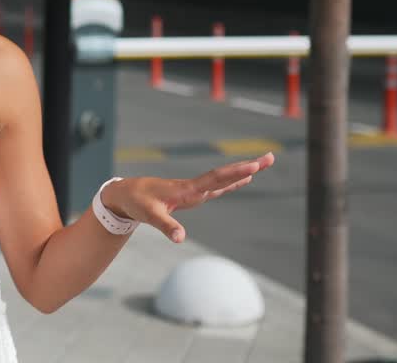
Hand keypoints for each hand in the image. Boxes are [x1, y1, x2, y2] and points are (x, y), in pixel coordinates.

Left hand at [103, 152, 275, 242]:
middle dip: (247, 166)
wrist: (125, 194)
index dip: (235, 173)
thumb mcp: (149, 216)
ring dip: (242, 172)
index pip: (216, 179)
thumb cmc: (137, 203)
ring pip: (222, 179)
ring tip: (262, 164)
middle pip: (225, 175)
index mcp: (186, 189)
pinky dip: (230, 182)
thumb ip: (166, 226)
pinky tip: (241, 180)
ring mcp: (193, 189)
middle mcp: (193, 186)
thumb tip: (180, 239)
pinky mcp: (190, 194)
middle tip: (271, 157)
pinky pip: (215, 186)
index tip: (254, 166)